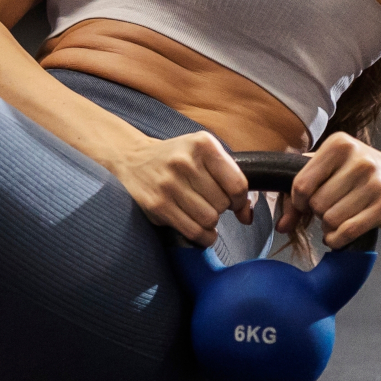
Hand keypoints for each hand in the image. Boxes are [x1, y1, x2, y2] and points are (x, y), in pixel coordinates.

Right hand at [101, 130, 254, 246]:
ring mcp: (169, 183)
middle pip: (222, 203)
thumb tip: (248, 217)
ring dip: (211, 223)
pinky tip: (199, 228)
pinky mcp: (157, 204)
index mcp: (202, 144)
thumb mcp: (203, 154)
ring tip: (202, 214)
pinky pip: (193, 231)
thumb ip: (230, 178)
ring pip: (209, 219)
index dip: (241, 200)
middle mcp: (185, 161)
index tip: (236, 204)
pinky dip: (203, 236)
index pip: (237, 183)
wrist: (132, 158)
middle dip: (221, 208)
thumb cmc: (176, 158)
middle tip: (209, 202)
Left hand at [277, 133, 380, 248]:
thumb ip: (301, 189)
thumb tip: (282, 225)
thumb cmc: (361, 173)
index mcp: (340, 144)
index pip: (302, 183)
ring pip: (331, 220)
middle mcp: (360, 161)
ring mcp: (376, 184)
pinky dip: (337, 239)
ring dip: (329, 227)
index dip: (299, 200)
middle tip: (330, 209)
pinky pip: (348, 232)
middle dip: (318, 213)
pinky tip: (339, 235)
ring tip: (338, 219)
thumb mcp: (332, 168)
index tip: (306, 203)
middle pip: (317, 203)